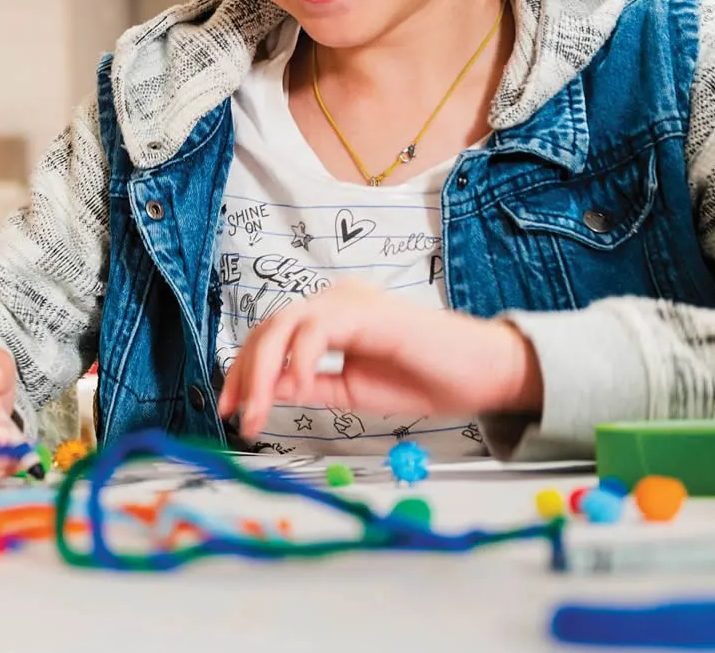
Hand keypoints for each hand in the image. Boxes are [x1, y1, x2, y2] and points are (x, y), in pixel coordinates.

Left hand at [217, 282, 542, 442]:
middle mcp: (333, 301)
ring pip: (284, 326)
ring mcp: (348, 300)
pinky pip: (316, 329)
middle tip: (239, 415)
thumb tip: (266, 391)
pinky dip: (299, 359)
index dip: (246, 371)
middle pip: (269, 329)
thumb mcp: (349, 391)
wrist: (482, 376)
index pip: (272, 337)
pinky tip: (296, 390)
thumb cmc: (424, 380)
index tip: (232, 408)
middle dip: (246, 374)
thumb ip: (309, 386)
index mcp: (329, 318)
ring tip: (259, 412)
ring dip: (264, 372)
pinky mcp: (365, 310)